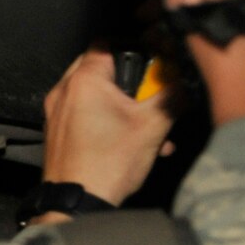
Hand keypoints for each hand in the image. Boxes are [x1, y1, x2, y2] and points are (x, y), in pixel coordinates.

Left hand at [39, 48, 175, 207]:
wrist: (77, 202)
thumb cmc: (108, 163)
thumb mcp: (152, 126)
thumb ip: (173, 97)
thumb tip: (186, 84)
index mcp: (83, 80)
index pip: (107, 42)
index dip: (134, 46)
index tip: (154, 58)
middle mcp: (64, 91)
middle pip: (103, 69)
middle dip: (134, 82)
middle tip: (154, 96)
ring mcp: (58, 112)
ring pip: (98, 96)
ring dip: (128, 108)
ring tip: (152, 129)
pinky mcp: (59, 131)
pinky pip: (88, 115)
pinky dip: (111, 122)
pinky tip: (137, 144)